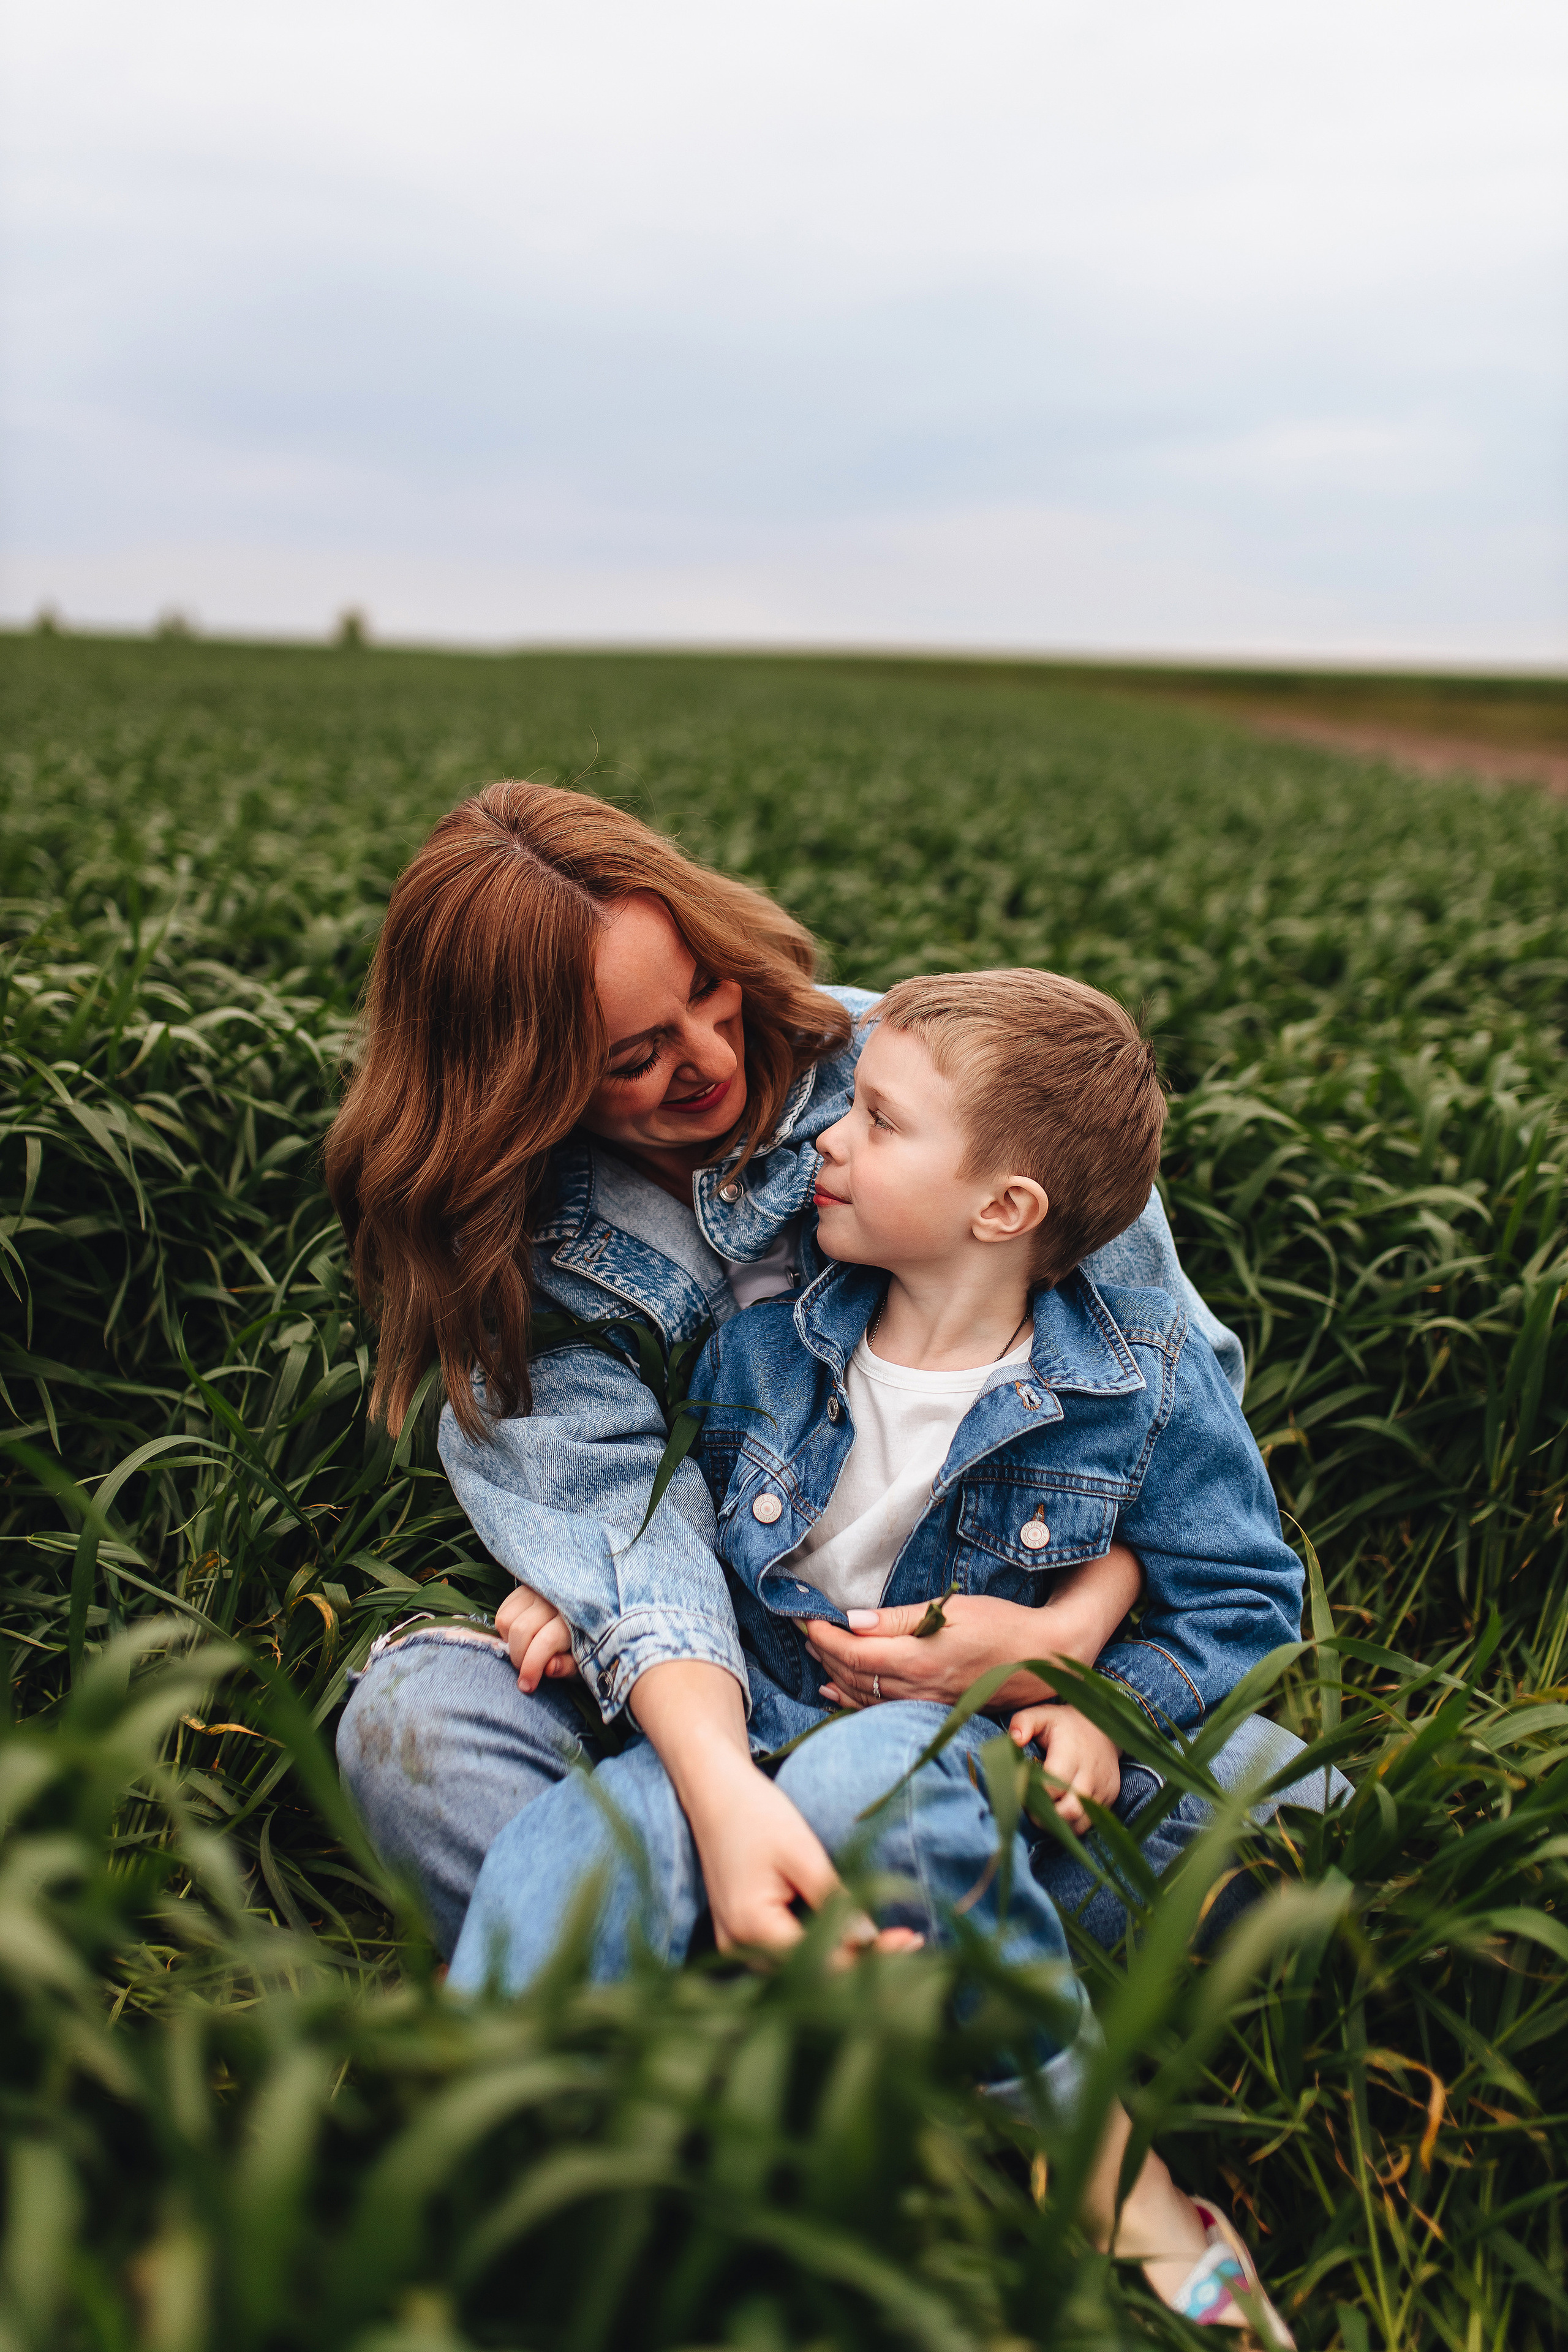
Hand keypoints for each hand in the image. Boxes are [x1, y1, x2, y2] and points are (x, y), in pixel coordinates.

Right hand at [495, 1580, 580, 1692]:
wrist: (585, 1618)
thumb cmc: (584, 1646)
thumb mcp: (582, 1663)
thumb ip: (567, 1666)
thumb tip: (548, 1668)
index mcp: (576, 1618)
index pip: (546, 1641)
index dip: (532, 1666)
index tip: (527, 1686)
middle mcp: (555, 1599)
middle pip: (521, 1629)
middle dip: (519, 1657)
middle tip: (526, 1671)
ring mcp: (537, 1591)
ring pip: (507, 1619)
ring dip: (510, 1642)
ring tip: (525, 1651)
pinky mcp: (524, 1588)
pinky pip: (503, 1611)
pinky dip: (505, 1630)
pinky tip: (520, 1638)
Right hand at [629, 1659, 920, 1966]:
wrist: (712, 1791)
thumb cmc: (755, 1812)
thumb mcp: (802, 1851)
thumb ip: (834, 1899)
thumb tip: (872, 1942)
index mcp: (751, 1928)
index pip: (820, 1963)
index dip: (869, 1959)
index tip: (912, 1940)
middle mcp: (738, 1948)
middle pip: (810, 1973)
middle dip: (862, 1962)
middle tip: (913, 1942)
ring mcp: (735, 1945)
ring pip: (799, 1967)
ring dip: (844, 1958)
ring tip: (892, 1942)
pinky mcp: (740, 1935)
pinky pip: (786, 1953)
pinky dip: (821, 1946)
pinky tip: (854, 1935)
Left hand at [807, 1592, 1065, 1712]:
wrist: (1044, 1658)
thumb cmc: (1001, 1624)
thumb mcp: (951, 1609)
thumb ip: (897, 1619)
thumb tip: (852, 1621)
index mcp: (917, 1660)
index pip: (852, 1652)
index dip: (823, 1636)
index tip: (805, 1618)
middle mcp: (916, 1689)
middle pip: (852, 1674)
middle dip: (822, 1652)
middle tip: (804, 1629)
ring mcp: (925, 1705)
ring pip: (862, 1695)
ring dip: (833, 1675)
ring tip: (814, 1655)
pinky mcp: (933, 1711)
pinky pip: (881, 1709)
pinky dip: (852, 1700)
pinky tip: (835, 1693)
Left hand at [1008, 1703, 1121, 1833]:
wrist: (1103, 1728)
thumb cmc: (1065, 1724)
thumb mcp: (1042, 1714)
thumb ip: (1023, 1722)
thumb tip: (1013, 1741)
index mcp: (1071, 1755)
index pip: (1051, 1788)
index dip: (1034, 1797)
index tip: (1022, 1794)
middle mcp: (1090, 1775)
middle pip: (1068, 1811)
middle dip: (1045, 1817)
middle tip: (1031, 1809)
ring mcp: (1102, 1789)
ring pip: (1080, 1823)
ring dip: (1059, 1824)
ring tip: (1045, 1811)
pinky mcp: (1109, 1798)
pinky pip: (1090, 1822)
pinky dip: (1073, 1823)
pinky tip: (1061, 1810)